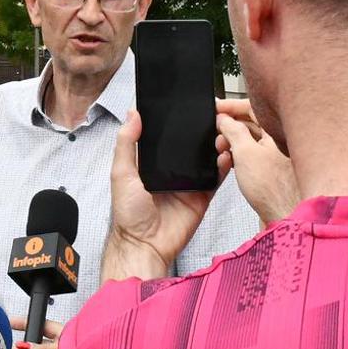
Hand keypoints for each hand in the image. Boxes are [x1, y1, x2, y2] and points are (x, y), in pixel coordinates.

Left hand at [106, 110, 227, 280]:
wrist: (145, 244)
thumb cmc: (128, 213)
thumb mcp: (121, 173)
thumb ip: (126, 143)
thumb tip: (133, 113)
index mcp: (152, 162)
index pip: (168, 136)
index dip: (178, 121)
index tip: (189, 104)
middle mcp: (172, 169)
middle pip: (192, 144)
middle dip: (204, 130)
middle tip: (214, 115)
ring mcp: (189, 182)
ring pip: (208, 157)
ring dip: (217, 144)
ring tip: (223, 133)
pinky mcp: (203, 195)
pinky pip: (216, 177)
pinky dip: (224, 166)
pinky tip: (226, 154)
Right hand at [214, 99, 300, 225]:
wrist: (285, 218)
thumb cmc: (272, 189)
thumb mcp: (245, 153)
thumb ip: (233, 131)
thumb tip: (224, 118)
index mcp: (278, 130)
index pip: (254, 107)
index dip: (232, 106)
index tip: (216, 108)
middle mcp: (280, 140)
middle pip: (252, 122)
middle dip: (230, 124)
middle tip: (214, 128)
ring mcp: (276, 155)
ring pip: (251, 139)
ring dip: (233, 141)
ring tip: (220, 148)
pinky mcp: (271, 170)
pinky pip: (252, 154)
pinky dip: (239, 155)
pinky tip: (229, 162)